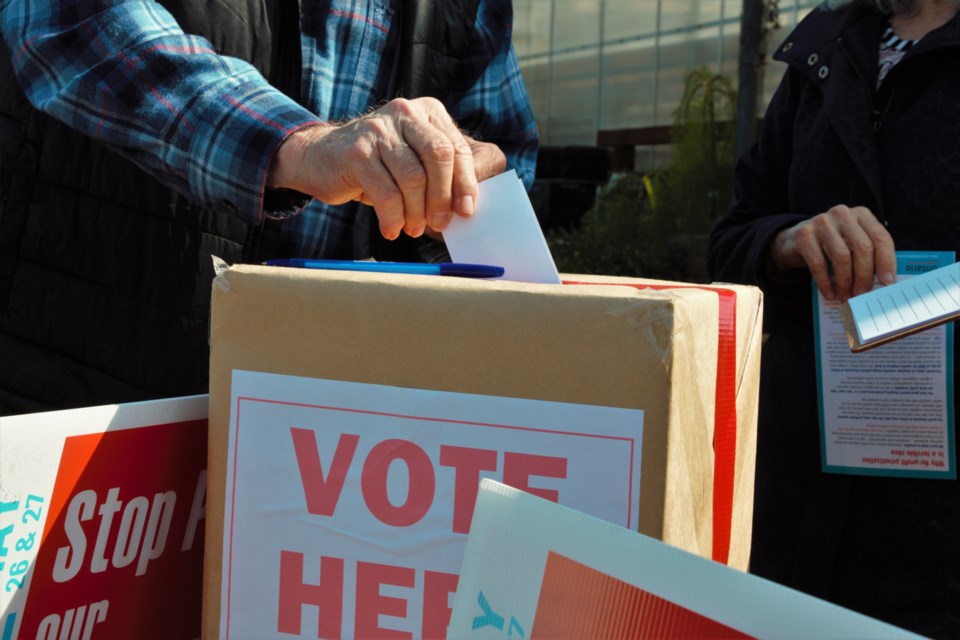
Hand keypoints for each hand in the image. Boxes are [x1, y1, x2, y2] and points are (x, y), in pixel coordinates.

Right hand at [267, 97, 489, 239]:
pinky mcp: (357, 152)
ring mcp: (378, 130)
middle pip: (439, 157)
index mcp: (427, 111)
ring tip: (412, 228)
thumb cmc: (378, 165)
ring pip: (413, 178)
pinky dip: (393, 218)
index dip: (466, 183)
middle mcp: (404, 113)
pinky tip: (392, 229)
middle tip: (439, 224)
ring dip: (416, 212)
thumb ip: (441, 173)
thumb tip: (468, 207)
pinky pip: (386, 193)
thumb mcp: (413, 159)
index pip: (456, 148)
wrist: (322, 157)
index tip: (466, 211)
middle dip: (442, 198)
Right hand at [769, 204, 895, 301]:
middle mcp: (843, 214)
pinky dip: (826, 282)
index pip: (880, 237)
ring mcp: (822, 222)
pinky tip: (830, 293)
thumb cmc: (830, 245)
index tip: (887, 281)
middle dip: (865, 275)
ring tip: (846, 296)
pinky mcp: (804, 234)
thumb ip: (867, 254)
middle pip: (862, 247)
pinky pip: (819, 263)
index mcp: (861, 214)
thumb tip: (882, 282)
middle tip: (863, 294)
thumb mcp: (851, 242)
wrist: (794, 240)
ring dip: (846, 281)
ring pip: (842, 256)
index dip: (886, 261)